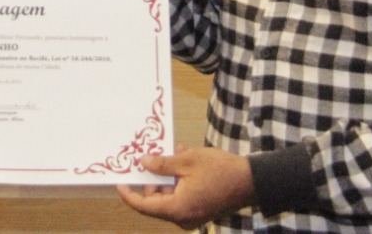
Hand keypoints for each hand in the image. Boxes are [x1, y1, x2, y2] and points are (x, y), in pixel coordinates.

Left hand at [116, 148, 253, 229]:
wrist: (251, 181)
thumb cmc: (220, 170)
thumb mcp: (187, 161)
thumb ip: (162, 165)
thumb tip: (143, 164)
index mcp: (177, 209)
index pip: (144, 207)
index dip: (129, 195)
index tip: (120, 182)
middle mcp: (183, 218)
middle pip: (156, 200)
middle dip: (155, 178)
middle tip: (156, 156)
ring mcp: (192, 217)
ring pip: (169, 197)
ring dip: (169, 177)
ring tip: (178, 154)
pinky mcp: (200, 212)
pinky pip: (181, 198)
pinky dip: (179, 182)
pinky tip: (186, 163)